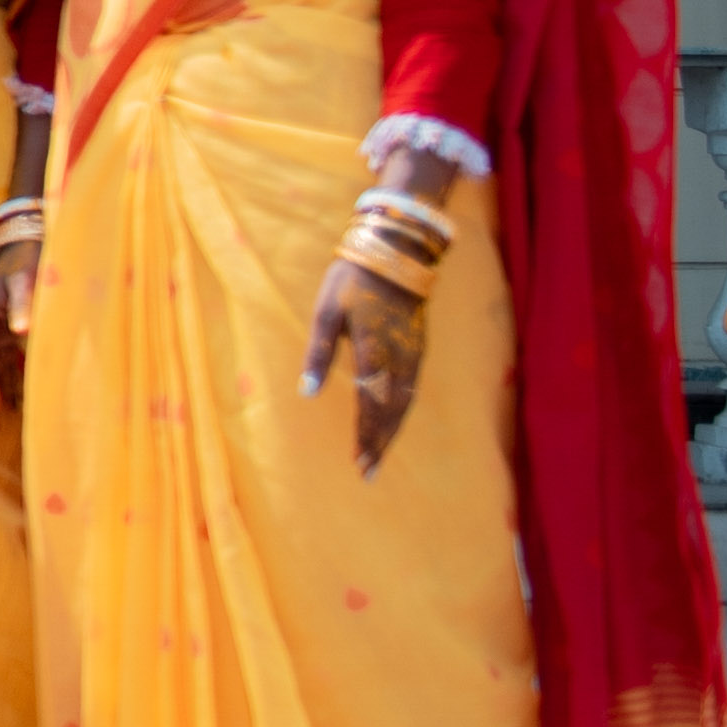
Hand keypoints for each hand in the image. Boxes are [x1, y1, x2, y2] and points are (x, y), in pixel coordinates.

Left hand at [302, 255, 428, 471]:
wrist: (396, 255)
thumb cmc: (351, 281)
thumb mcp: (326, 312)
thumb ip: (318, 353)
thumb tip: (307, 391)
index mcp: (374, 350)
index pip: (370, 403)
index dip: (365, 434)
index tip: (358, 461)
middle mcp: (400, 358)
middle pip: (392, 411)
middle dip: (380, 443)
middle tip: (367, 471)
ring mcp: (414, 354)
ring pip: (406, 403)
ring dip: (392, 431)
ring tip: (378, 457)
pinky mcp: (419, 350)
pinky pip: (412, 390)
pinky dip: (401, 412)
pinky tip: (392, 424)